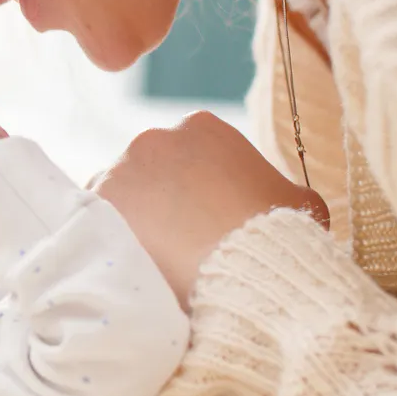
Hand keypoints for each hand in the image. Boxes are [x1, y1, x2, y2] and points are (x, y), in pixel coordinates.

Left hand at [93, 111, 327, 310]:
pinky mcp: (95, 207)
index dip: (198, 186)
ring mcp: (119, 171)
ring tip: (154, 259)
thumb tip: (286, 200)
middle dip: (160, 200)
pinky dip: (110, 241)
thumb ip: (283, 191)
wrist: (243, 268)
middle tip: (178, 242)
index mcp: (202, 127)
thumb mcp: (301, 203)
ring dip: (132, 220)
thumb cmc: (279, 233)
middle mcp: (153, 139)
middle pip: (149, 171)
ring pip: (120, 196)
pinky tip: (132, 265)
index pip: (191, 151)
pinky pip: (96, 223)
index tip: (204, 216)